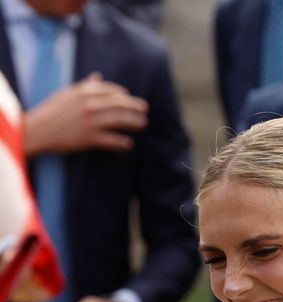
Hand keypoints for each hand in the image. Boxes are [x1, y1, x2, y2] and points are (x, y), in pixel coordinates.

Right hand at [23, 73, 148, 156]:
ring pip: (120, 121)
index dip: (124, 95)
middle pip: (120, 104)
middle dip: (135, 107)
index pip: (111, 91)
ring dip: (134, 122)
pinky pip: (112, 140)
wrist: (38, 130)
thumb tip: (98, 76)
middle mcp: (89, 105)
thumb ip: (85, 86)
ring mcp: (91, 122)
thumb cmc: (52, 111)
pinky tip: (128, 144)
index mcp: (84, 92)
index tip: (130, 99)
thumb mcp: (67, 94)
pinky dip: (123, 142)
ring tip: (142, 124)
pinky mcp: (90, 139)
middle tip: (145, 110)